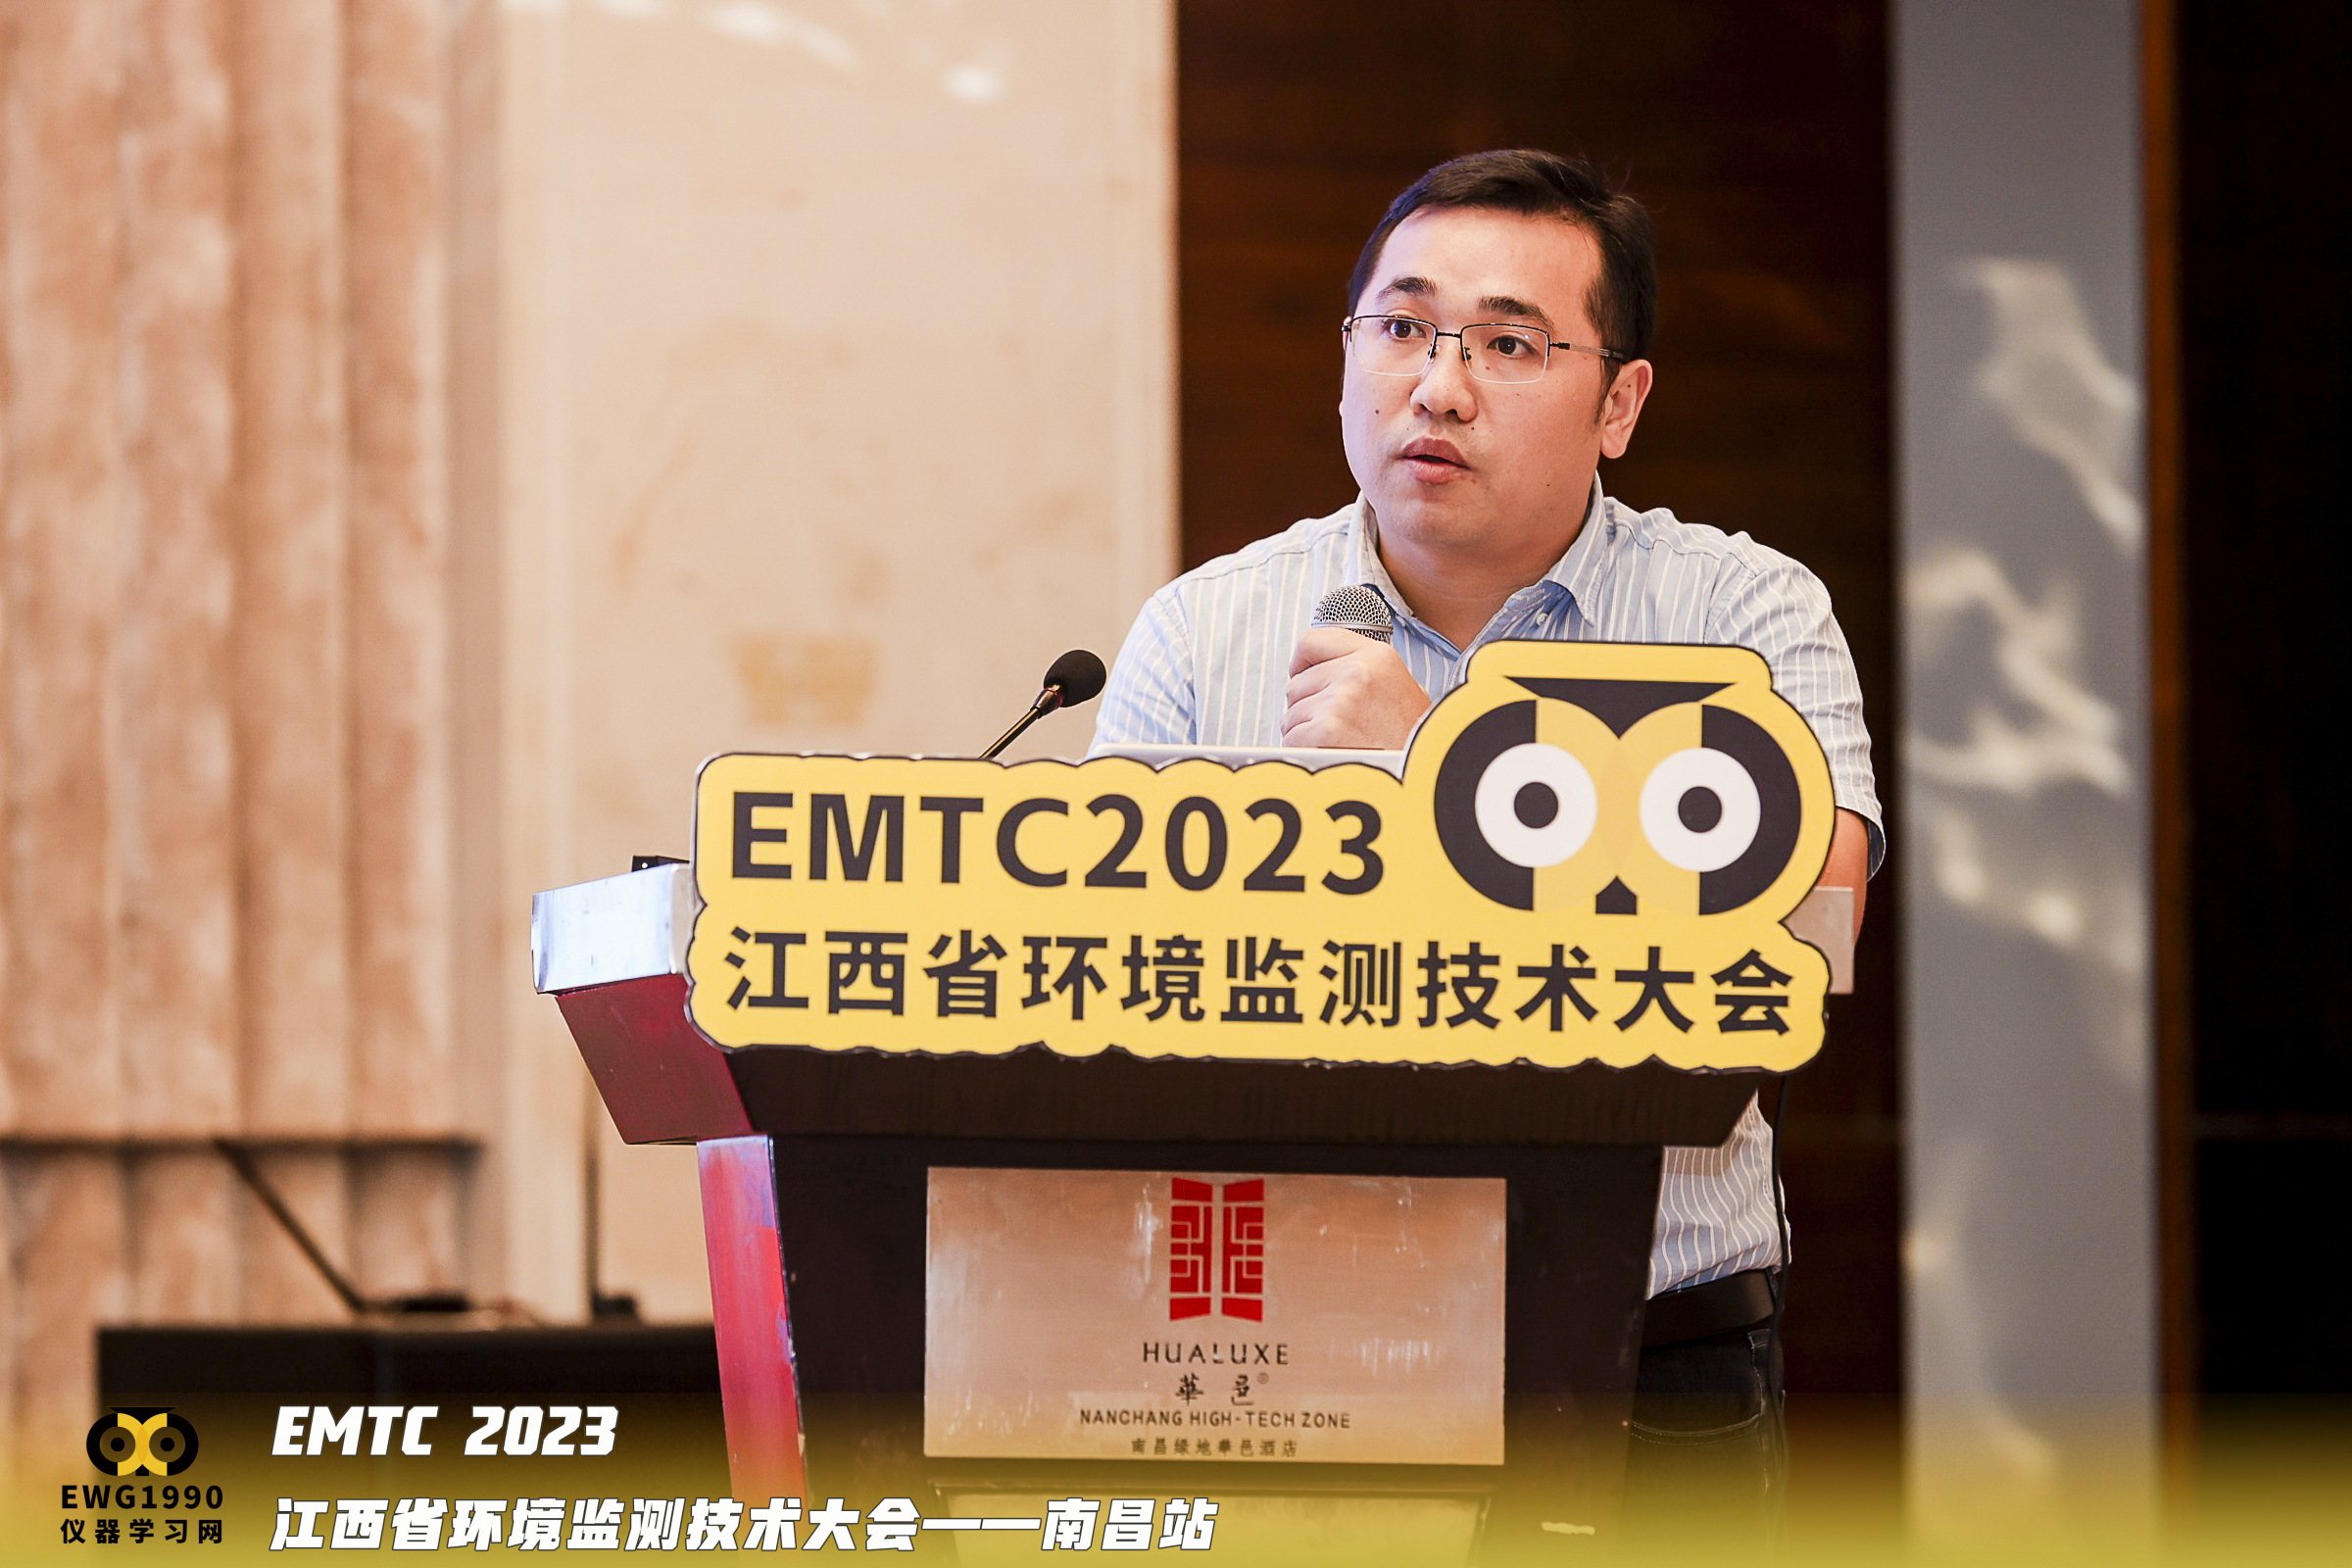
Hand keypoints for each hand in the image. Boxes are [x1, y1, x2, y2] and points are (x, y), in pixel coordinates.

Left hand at [1282, 628, 1432, 748]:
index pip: (1312, 642)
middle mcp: (1357, 672)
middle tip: (1334, 725)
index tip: (1302, 674)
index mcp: (1376, 656)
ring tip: (1336, 741)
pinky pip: (1292, 738)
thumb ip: (1366, 671)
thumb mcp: (1401, 686)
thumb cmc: (1411, 735)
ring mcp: (1340, 700)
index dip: (1302, 663)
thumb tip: (1332, 668)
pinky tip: (1327, 754)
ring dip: (1305, 731)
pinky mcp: (1326, 730)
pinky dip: (1302, 750)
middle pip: (1297, 683)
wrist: (1418, 768)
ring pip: (1291, 714)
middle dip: (1307, 707)